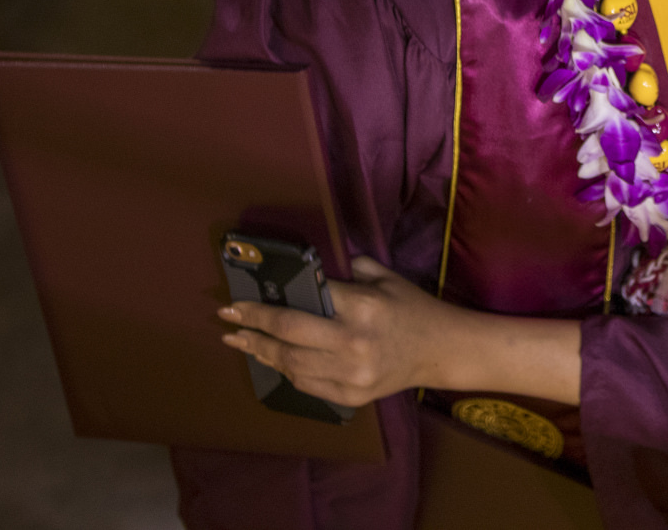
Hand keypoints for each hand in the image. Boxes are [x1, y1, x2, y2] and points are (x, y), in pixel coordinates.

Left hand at [218, 256, 581, 406]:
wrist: (441, 350)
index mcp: (361, 306)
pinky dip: (286, 372)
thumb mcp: (384, 278)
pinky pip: (307, 386)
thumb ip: (349, 271)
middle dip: (252, 327)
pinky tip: (272, 360)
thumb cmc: (412, 308)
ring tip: (241, 342)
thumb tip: (308, 269)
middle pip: (288, 336)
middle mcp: (353, 342)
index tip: (238, 301)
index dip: (265, 303)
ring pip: (291, 366)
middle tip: (227, 320)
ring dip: (262, 353)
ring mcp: (351, 375)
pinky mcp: (351, 397)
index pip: (302, 303)